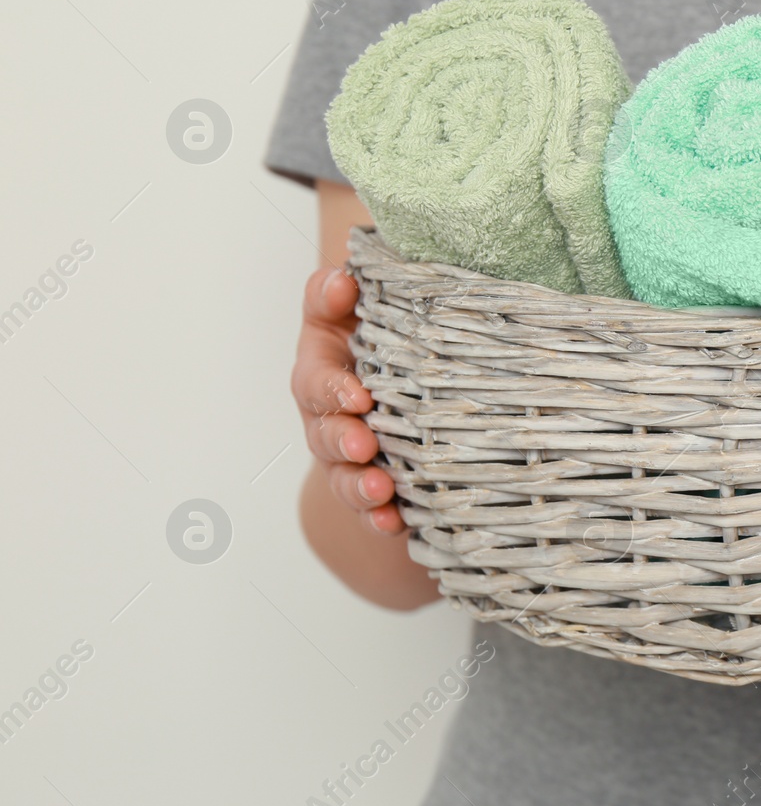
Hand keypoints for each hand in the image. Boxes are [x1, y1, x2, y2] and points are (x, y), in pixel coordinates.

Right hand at [290, 267, 403, 534]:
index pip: (317, 382)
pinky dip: (383, 519)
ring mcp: (349, 458)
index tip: (357, 396)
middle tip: (362, 445)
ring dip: (361, 487)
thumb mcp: (346, 309)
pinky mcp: (376, 485)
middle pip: (326, 436)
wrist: (393, 373)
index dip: (333, 390)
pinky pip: (374, 509)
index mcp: (321, 374)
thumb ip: (333, 294)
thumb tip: (341, 280)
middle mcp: (328, 421)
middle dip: (343, 442)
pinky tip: (397, 524)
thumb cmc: (372, 334)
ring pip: (346, 478)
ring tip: (380, 491)